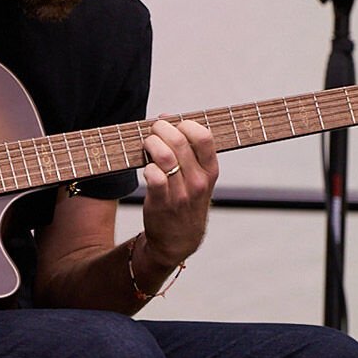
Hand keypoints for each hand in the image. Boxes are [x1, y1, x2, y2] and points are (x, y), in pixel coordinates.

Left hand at [138, 118, 217, 268]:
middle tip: (153, 132)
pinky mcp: (162, 203)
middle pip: (179, 141)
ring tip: (147, 146)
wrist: (178, 240)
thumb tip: (166, 117)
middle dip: (161, 129)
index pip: (204, 136)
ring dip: (151, 144)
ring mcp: (181, 193)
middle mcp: (199, 181)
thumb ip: (186, 149)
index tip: (173, 125)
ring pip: (165, 157)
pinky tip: (146, 168)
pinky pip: (154, 177)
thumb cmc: (185, 201)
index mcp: (211, 171)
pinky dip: (147, 167)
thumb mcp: (197, 178)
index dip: (185, 124)